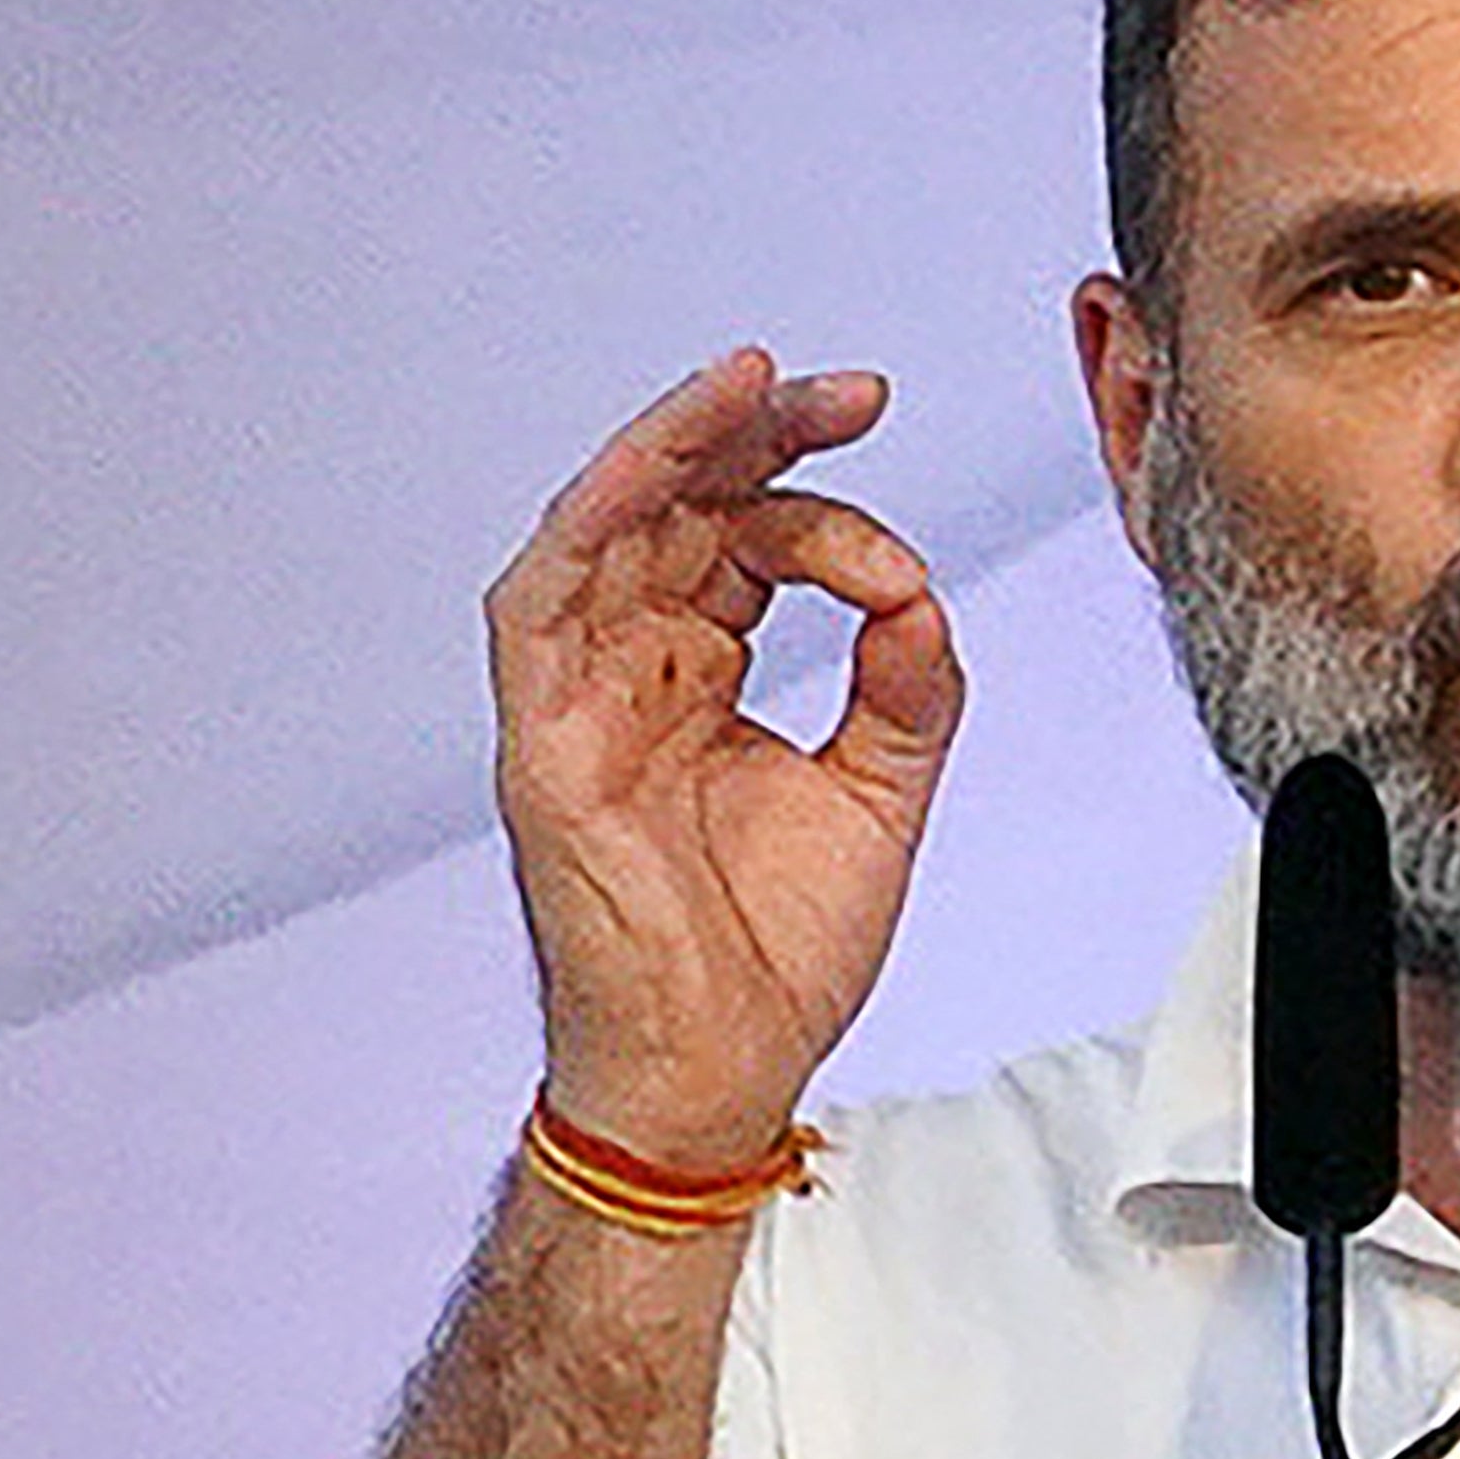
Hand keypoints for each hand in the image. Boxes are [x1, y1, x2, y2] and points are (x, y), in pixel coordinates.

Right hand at [484, 347, 960, 1166]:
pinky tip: (656, 469)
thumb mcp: (880, 796)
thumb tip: (920, 597)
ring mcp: (579, 701)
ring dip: (672, 447)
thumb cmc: (776, 953)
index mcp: (700, 676)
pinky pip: (539, 606)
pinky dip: (593, 525)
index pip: (747, 540)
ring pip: (604, 529)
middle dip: (755, 435)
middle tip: (845, 394)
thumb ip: (907, 691)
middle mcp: (632, 669)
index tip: (897, 516)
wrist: (725, 1071)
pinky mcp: (542, 742)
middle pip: (678, 510)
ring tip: (750, 387)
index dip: (820, 498)